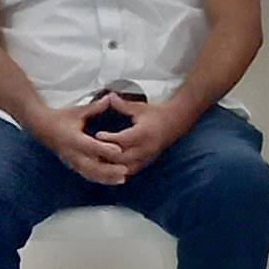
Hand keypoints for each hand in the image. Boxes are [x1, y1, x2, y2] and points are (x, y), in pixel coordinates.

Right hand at [26, 98, 122, 181]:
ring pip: (89, 173)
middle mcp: (72, 152)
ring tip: (122, 179)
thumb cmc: (60, 118)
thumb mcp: (77, 111)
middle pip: (91, 165)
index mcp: (73, 138)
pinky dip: (99, 179)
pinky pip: (86, 175)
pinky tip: (112, 181)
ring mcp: (71, 161)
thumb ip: (95, 107)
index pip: (90, 146)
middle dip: (108, 170)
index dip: (104, 149)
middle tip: (124, 170)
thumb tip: (109, 98)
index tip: (119, 151)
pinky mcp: (72, 165)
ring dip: (106, 177)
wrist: (42, 127)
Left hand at [77, 92, 193, 184]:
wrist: (175, 123)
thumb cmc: (156, 114)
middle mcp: (145, 148)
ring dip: (112, 166)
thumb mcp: (139, 108)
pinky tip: (110, 168)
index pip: (122, 140)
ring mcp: (146, 157)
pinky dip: (120, 171)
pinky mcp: (147, 163)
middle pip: (121, 158)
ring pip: (125, 168)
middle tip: (92, 151)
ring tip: (99, 162)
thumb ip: (122, 105)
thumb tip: (109, 96)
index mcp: (142, 133)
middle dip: (106, 156)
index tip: (97, 135)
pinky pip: (131, 171)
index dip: (108, 139)